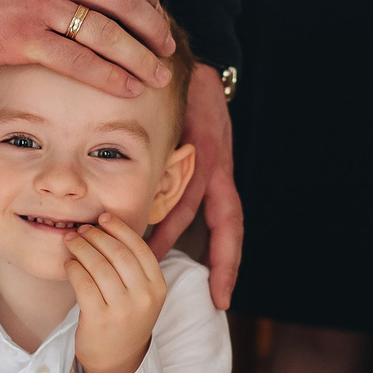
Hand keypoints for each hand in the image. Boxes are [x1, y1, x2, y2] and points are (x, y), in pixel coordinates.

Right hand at [0, 0, 175, 99]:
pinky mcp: (26, 40)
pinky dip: (109, 76)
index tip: (155, 14)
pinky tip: (126, 88)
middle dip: (154, 28)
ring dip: (140, 57)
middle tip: (167, 49)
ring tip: (157, 76)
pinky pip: (80, 61)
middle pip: (125, 1)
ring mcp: (42, 6)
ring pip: (108, 34)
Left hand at [67, 213, 167, 372]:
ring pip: (99, 266)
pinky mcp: (99, 319)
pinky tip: (68, 264)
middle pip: (118, 254)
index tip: (103, 218)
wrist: (116, 361)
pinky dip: (73, 268)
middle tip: (81, 229)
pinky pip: (83, 284)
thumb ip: (133, 268)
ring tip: (71, 241)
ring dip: (81, 248)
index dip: (119, 229)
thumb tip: (106, 228)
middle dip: (96, 236)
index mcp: (157, 287)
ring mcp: (122, 310)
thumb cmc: (125, 320)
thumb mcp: (142, 295)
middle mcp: (143, 297)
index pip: (139, 248)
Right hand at [150, 64, 239, 309]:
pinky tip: (143, 214)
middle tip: (218, 299)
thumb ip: (173, 183)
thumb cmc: (187, 112)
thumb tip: (146, 218)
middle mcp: (220, 176)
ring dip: (172, 235)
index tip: (222, 296)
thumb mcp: (188, 152)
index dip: (228, 262)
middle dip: (224, 263)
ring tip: (150, 259)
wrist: (193, 72)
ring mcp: (209, 160)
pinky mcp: (192, 144)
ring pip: (194, 206)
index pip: (230, 229)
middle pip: (229, 226)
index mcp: (220, 182)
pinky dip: (161, 200)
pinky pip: (178, 179)